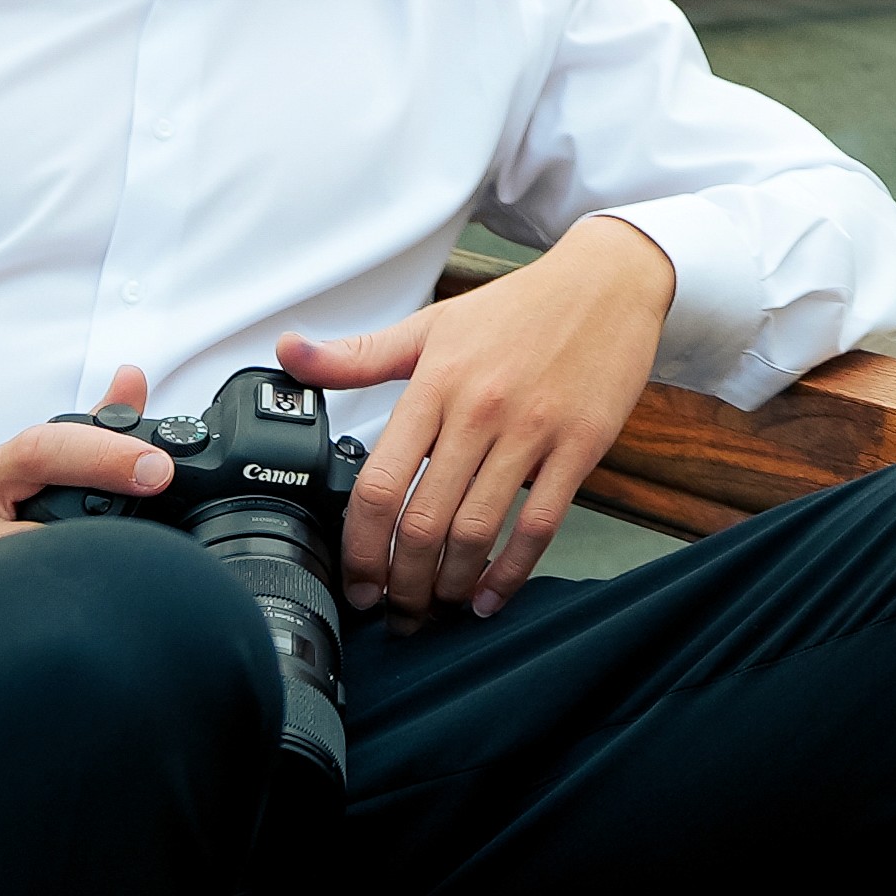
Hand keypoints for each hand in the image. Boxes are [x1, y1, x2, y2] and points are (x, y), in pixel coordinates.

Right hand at [0, 368, 167, 655]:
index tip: (156, 469)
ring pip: (35, 592)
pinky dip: (50, 634)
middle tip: (161, 554)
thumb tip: (134, 382)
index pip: (40, 451)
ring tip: (123, 599)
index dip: (103, 455)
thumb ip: (69, 436)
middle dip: (109, 545)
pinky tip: (76, 642)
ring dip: (81, 594)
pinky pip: (11, 638)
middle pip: (51, 536)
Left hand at [284, 216, 677, 621]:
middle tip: (396, 612)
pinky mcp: (580, 447)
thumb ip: (358, 354)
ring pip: (478, 532)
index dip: (361, 547)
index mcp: (435, 384)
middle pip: (425, 522)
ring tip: (438, 606)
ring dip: (451, 584)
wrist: (608, 282)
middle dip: (404, 583)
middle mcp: (480, 410)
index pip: (380, 483)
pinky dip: (512, 572)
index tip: (357, 582)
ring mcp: (532, 431)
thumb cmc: (518, 308)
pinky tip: (491, 595)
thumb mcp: (433, 325)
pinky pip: (540, 525)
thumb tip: (286, 354)